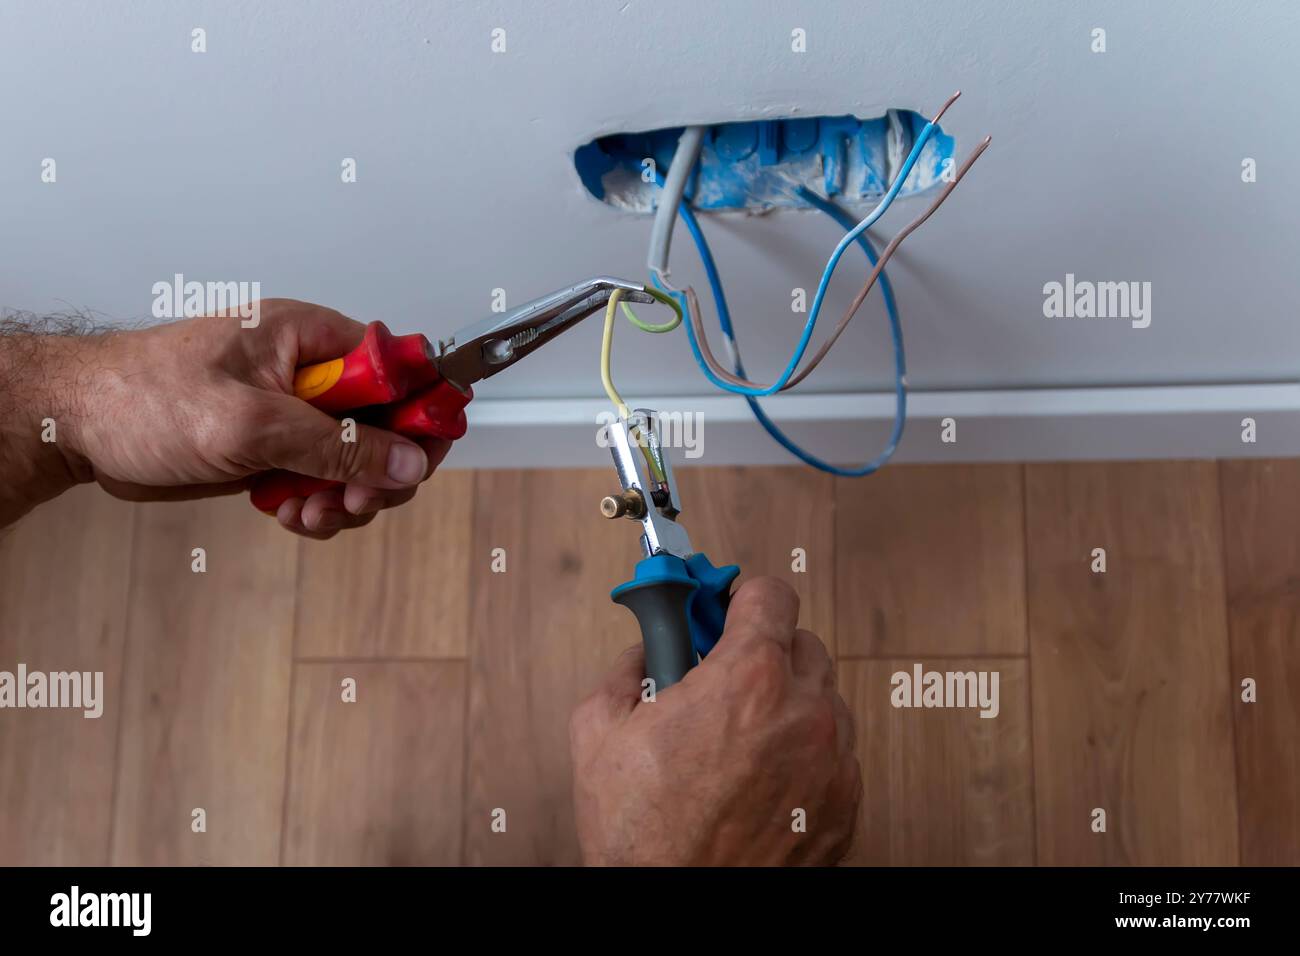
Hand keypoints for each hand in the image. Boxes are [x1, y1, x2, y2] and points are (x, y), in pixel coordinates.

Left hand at [5, 300, 447, 536]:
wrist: (80, 428)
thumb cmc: (142, 398)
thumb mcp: (250, 423)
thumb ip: (335, 445)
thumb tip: (406, 459)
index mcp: (309, 338)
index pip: (398, 368)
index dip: (420, 412)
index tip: (420, 456)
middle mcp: (309, 374)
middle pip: (387, 424)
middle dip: (378, 470)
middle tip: (354, 498)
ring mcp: (293, 415)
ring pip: (358, 463)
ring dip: (345, 497)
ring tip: (310, 513)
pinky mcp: (275, 450)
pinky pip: (324, 482)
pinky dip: (317, 507)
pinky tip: (289, 513)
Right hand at [570, 577, 860, 864]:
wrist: (677, 908)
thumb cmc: (642, 837)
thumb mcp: (598, 731)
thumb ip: (626, 668)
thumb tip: (644, 651)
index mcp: (748, 681)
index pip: (771, 595)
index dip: (741, 596)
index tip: (725, 606)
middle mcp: (804, 714)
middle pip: (803, 645)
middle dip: (763, 652)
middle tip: (722, 674)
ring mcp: (832, 763)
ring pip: (824, 702)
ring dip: (787, 705)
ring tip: (737, 739)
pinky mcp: (845, 807)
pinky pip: (834, 757)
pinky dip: (803, 757)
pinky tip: (760, 778)